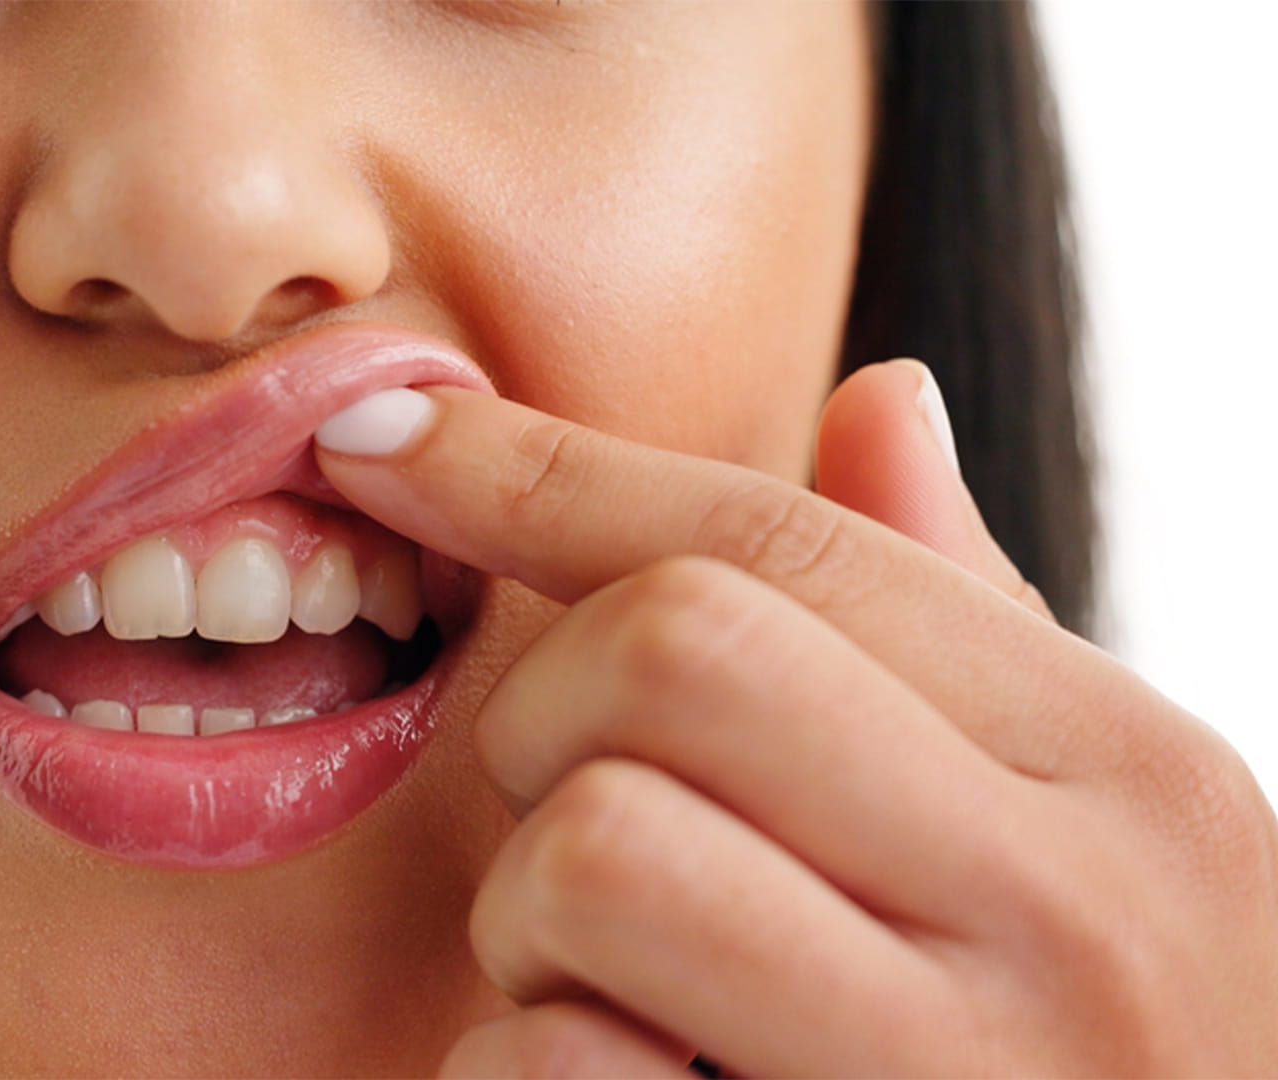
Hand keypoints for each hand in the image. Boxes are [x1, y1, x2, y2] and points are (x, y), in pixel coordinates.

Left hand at [314, 361, 1277, 1076]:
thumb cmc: (1093, 1057)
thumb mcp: (1084, 836)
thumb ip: (968, 633)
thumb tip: (882, 396)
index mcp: (1129, 774)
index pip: (775, 543)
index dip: (538, 471)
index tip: (378, 430)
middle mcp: (1082, 914)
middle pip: (668, 650)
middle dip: (550, 724)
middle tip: (580, 823)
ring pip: (598, 847)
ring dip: (533, 922)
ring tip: (613, 989)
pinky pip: (562, 1070)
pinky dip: (521, 1072)